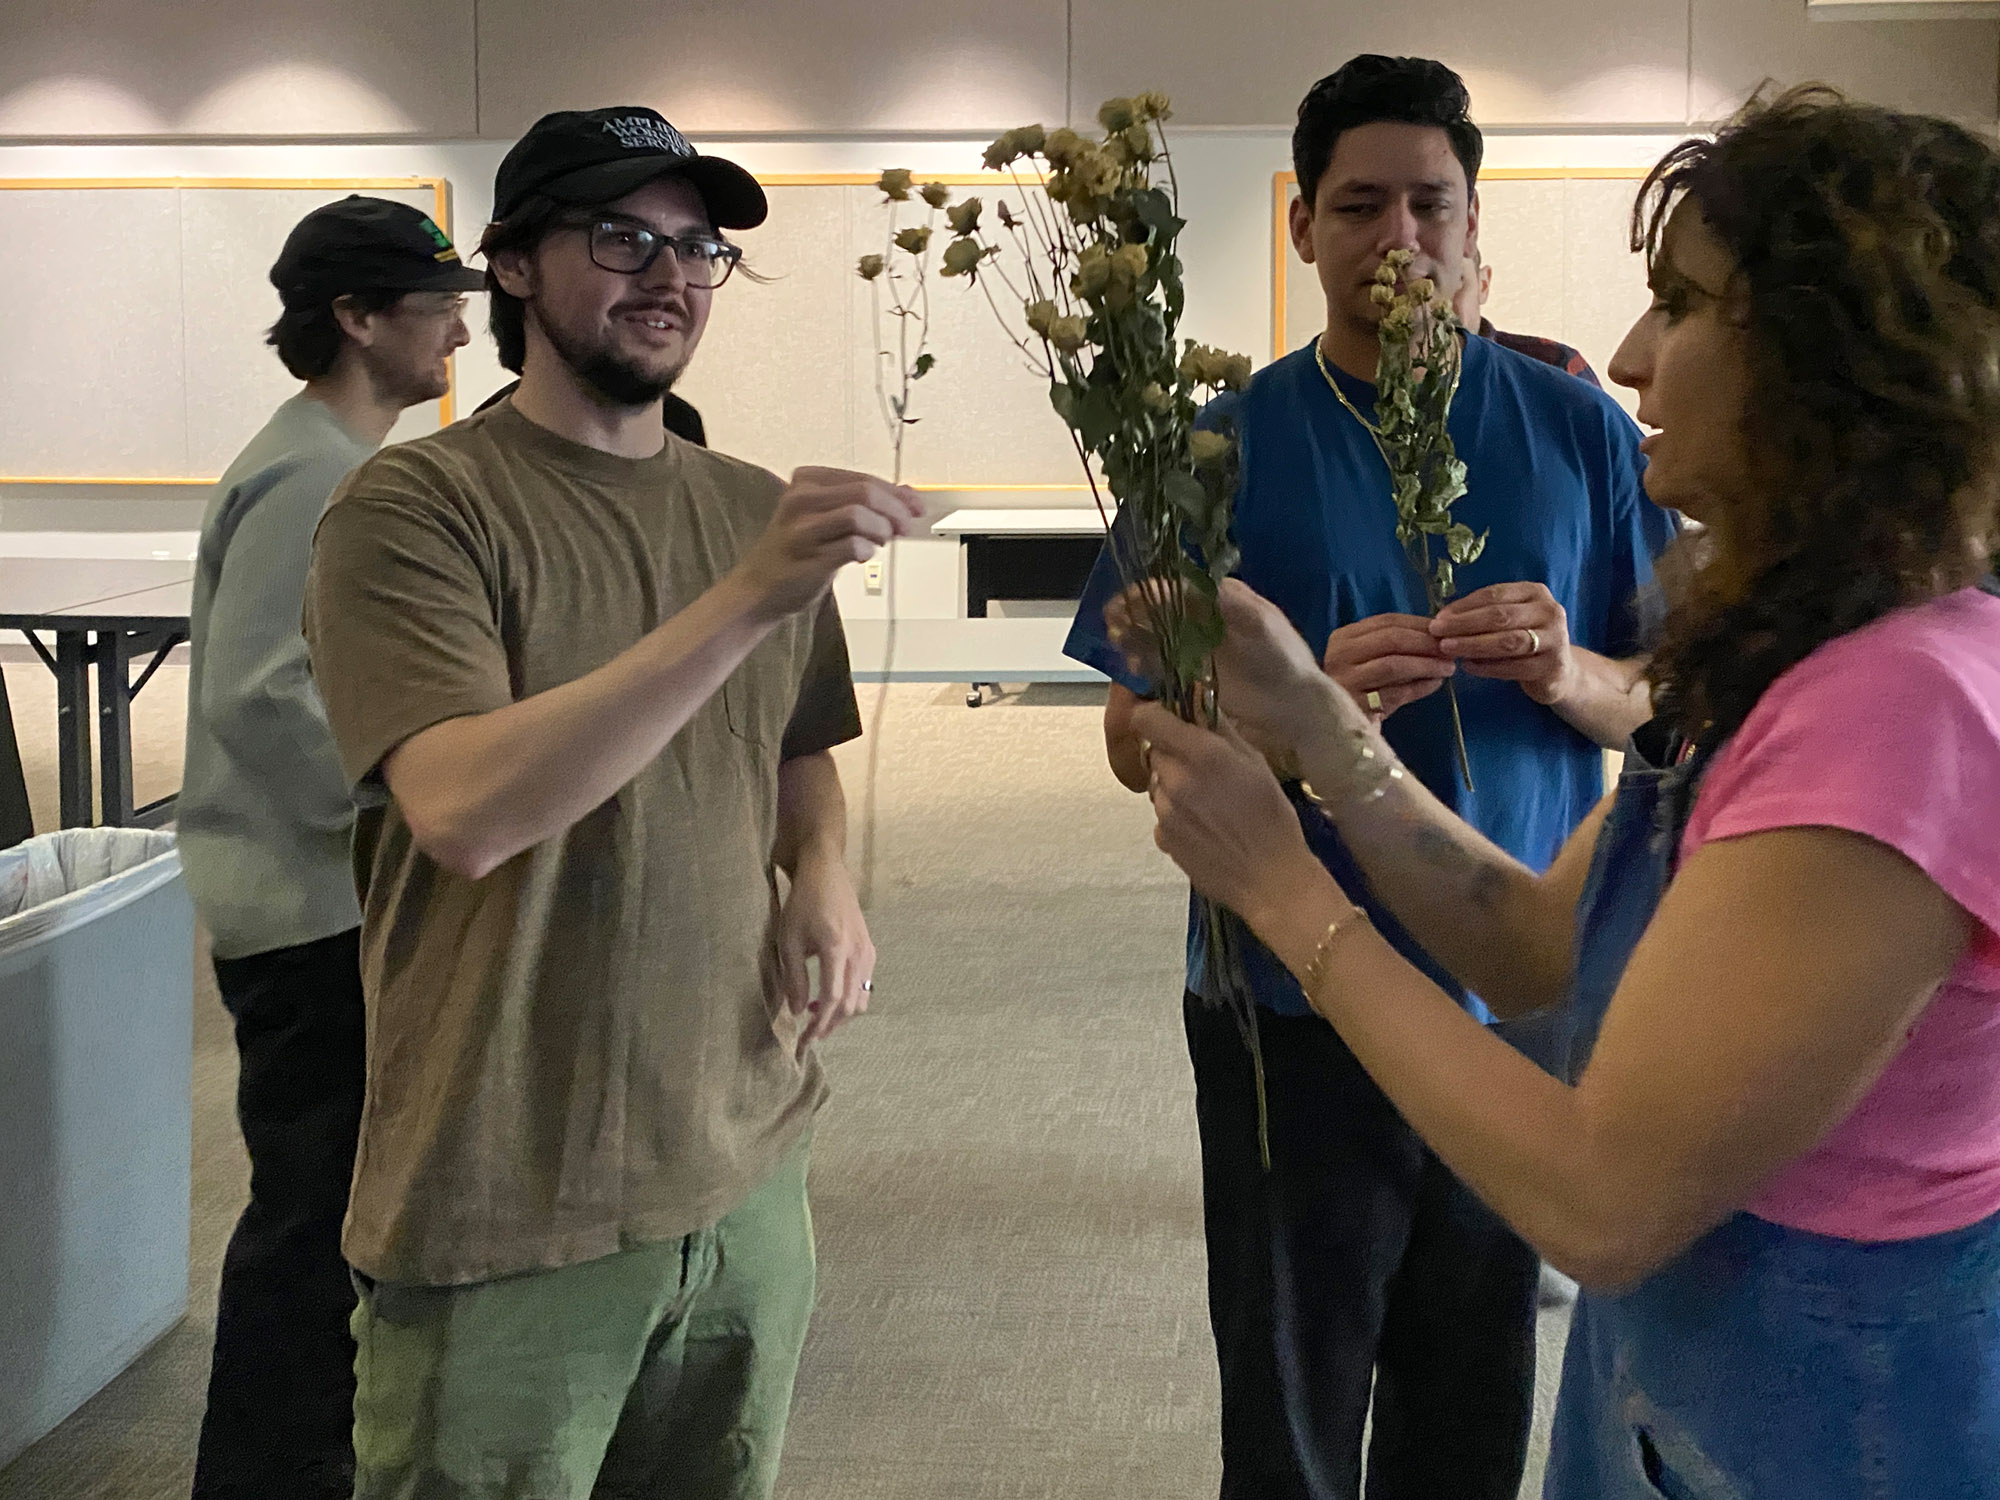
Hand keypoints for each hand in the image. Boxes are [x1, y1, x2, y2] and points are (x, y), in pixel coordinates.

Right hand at [738, 466, 926, 622]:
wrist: (759, 589)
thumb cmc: (794, 552)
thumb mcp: (825, 516)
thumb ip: (862, 503)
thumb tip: (906, 494)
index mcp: (806, 481)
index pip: (863, 478)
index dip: (896, 493)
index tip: (916, 505)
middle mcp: (800, 500)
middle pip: (865, 492)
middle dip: (895, 510)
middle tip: (906, 526)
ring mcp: (802, 529)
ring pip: (859, 515)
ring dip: (881, 530)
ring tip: (880, 541)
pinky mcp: (808, 558)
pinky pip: (852, 546)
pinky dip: (866, 550)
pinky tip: (863, 556)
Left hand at [777, 850, 875, 1060]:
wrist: (826, 871)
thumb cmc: (803, 901)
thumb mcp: (789, 939)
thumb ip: (794, 977)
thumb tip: (798, 1010)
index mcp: (837, 949)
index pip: (833, 1000)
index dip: (819, 1025)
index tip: (804, 1040)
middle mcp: (859, 953)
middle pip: (851, 1005)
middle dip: (831, 1026)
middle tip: (809, 1036)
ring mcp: (868, 951)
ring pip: (862, 998)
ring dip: (841, 1014)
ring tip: (817, 1017)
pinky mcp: (869, 948)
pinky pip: (865, 984)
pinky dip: (850, 998)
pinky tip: (829, 996)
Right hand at [1108, 579, 1351, 760]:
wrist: (1295, 705)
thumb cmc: (1282, 660)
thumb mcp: (1258, 623)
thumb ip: (1224, 601)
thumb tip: (1187, 582)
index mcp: (1222, 597)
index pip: (1178, 585)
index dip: (1150, 591)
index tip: (1126, 600)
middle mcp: (1207, 616)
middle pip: (1162, 608)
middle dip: (1135, 613)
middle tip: (1112, 624)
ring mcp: (1200, 644)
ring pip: (1159, 634)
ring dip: (1136, 637)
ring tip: (1117, 646)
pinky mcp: (1197, 670)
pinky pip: (1164, 661)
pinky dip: (1146, 662)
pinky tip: (1134, 667)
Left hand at [1131, 700, 1323, 930]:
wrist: (1271, 880)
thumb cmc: (1273, 818)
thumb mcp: (1257, 764)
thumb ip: (1222, 731)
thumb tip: (1198, 702)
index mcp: (1202, 755)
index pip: (1148, 719)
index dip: (1154, 715)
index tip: (1167, 719)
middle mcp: (1176, 780)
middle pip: (1155, 752)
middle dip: (1173, 755)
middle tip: (1205, 770)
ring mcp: (1165, 813)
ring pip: (1158, 785)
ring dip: (1175, 787)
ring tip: (1211, 804)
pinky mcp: (1162, 839)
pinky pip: (1162, 815)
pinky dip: (1177, 816)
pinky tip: (1205, 828)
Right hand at [1321, 611, 1456, 720]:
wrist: (1335, 726)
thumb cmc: (1359, 689)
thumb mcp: (1371, 661)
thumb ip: (1397, 647)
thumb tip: (1439, 638)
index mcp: (1344, 637)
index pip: (1386, 621)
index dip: (1419, 624)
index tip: (1445, 630)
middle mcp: (1340, 655)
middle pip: (1391, 639)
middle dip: (1426, 642)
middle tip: (1450, 650)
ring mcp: (1345, 681)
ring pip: (1393, 664)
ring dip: (1426, 664)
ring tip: (1448, 667)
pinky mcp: (1355, 706)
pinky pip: (1395, 693)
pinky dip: (1419, 687)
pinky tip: (1435, 684)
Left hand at [1432, 582, 1573, 705]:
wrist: (1559, 670)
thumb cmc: (1525, 638)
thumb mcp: (1510, 619)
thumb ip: (1484, 613)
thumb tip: (1443, 617)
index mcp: (1535, 592)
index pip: (1495, 594)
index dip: (1464, 606)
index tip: (1439, 617)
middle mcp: (1549, 611)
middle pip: (1501, 616)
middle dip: (1464, 624)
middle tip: (1437, 632)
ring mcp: (1555, 639)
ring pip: (1508, 641)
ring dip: (1473, 645)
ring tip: (1448, 648)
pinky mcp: (1552, 666)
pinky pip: (1515, 667)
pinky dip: (1488, 667)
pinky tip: (1468, 667)